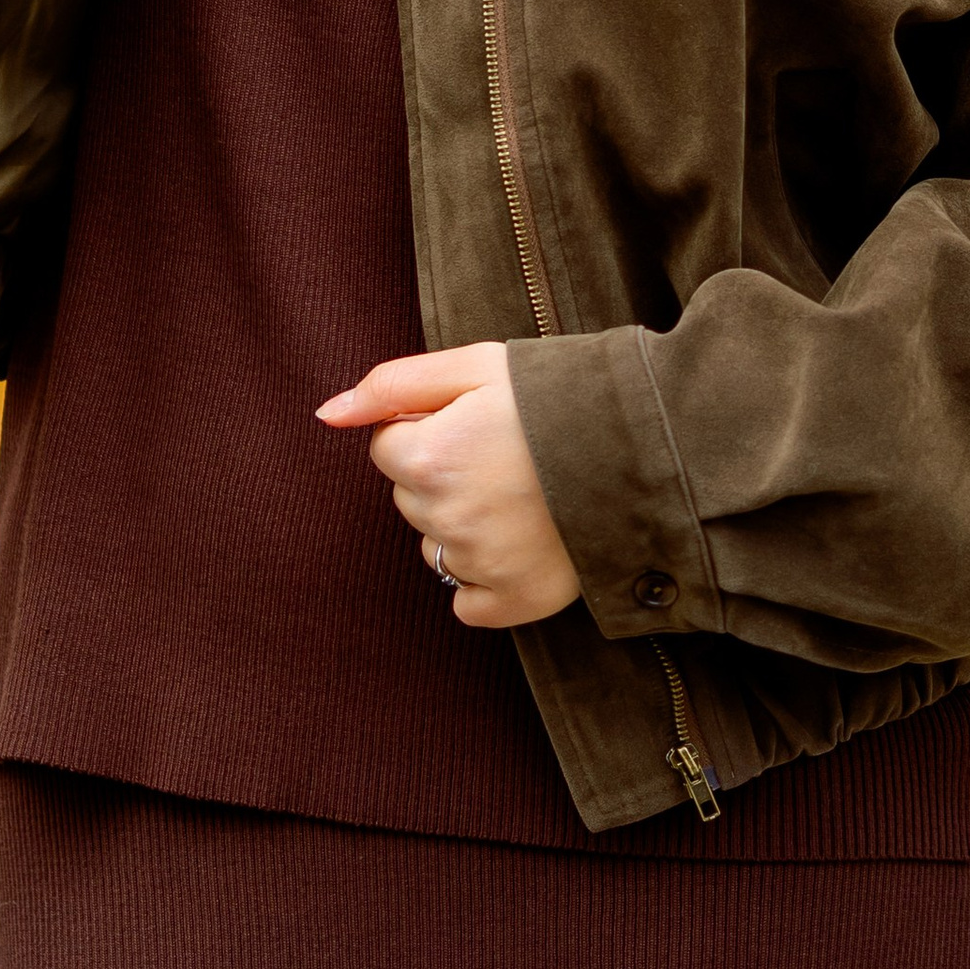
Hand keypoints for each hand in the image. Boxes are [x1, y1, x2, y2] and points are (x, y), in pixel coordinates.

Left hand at [316, 342, 582, 629]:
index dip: (427, 428)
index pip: (387, 448)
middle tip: (501, 455)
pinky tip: (520, 543)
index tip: (474, 422)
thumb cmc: (555, 396)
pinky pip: (467, 603)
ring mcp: (479, 566)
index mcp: (428, 457)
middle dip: (440, 475)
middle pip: (409, 498)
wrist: (643, 446)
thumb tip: (326, 413)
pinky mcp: (514, 601)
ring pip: (435, 547)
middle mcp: (445, 518)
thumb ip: (392, 385)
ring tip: (519, 495)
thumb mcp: (474, 365)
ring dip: (461, 524)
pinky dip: (485, 579)